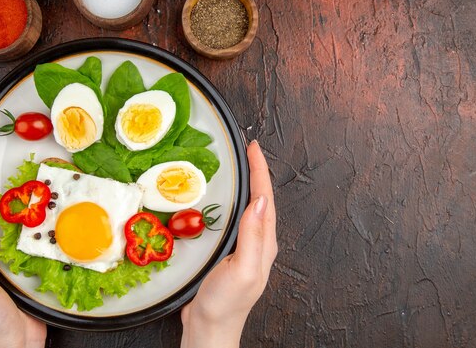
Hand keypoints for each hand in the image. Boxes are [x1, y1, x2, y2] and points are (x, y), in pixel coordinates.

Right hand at [180, 141, 277, 347]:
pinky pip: (235, 218)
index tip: (254, 149)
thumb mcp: (243, 269)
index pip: (265, 198)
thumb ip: (253, 236)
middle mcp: (258, 242)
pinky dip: (233, 201)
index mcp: (264, 243)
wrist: (209, 327)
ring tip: (241, 166)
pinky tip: (224, 198)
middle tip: (248, 150)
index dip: (260, 171)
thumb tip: (261, 201)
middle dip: (256, 172)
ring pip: (249, 207)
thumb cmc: (226, 304)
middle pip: (261, 198)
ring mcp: (244, 246)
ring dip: (246, 184)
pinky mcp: (230, 251)